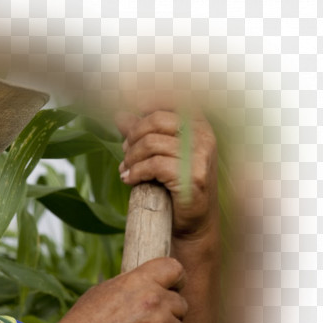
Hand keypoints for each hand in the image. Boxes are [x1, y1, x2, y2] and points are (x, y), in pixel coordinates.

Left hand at [115, 106, 218, 239]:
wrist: (192, 222)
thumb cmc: (175, 185)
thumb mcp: (159, 153)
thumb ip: (142, 133)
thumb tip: (119, 114)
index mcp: (198, 123)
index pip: (168, 100)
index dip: (144, 104)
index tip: (124, 115)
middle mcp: (203, 134)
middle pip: (155, 120)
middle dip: (132, 137)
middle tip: (125, 154)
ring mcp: (201, 154)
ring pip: (151, 143)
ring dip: (131, 158)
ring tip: (126, 170)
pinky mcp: (193, 175)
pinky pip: (153, 165)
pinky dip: (135, 172)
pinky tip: (129, 179)